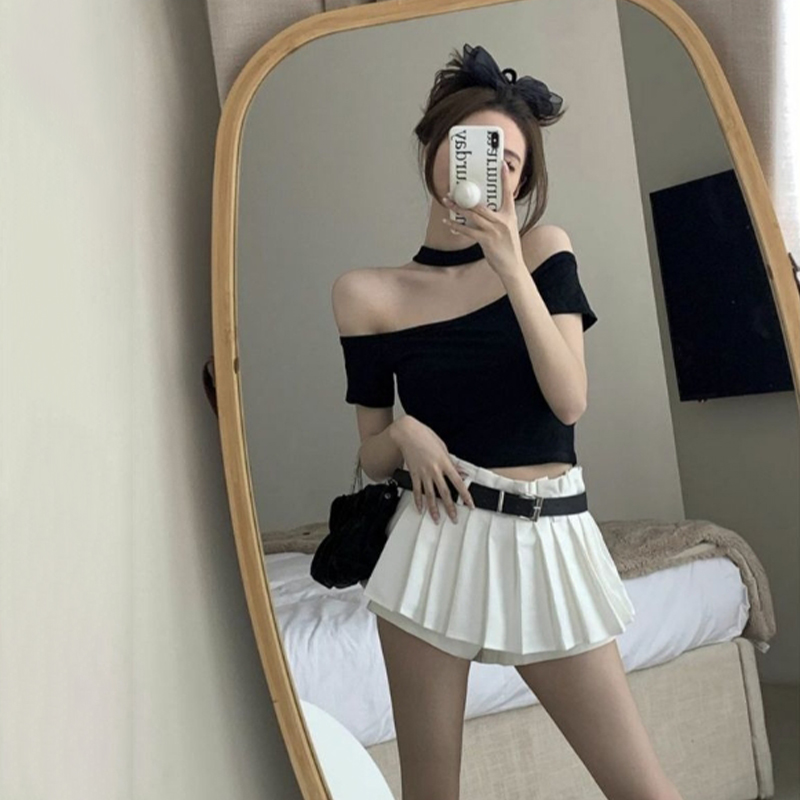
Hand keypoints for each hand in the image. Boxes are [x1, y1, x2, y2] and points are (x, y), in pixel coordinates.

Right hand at [392, 417, 474, 521]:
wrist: (408, 433)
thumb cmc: (426, 436)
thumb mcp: (443, 447)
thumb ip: (452, 462)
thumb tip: (461, 473)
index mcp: (445, 462)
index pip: (458, 483)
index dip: (465, 495)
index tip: (470, 505)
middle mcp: (434, 470)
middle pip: (444, 493)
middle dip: (450, 507)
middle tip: (454, 518)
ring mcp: (423, 473)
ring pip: (429, 495)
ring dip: (433, 509)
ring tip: (436, 519)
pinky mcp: (413, 473)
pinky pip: (416, 490)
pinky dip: (418, 501)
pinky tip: (420, 509)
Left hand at [441, 162, 525, 280]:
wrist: (512, 266)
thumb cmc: (509, 248)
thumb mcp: (508, 229)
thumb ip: (498, 219)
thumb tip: (483, 212)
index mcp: (509, 215)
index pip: (508, 193)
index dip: (504, 178)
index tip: (501, 164)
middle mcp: (502, 220)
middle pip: (480, 204)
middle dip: (464, 197)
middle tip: (452, 191)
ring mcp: (494, 230)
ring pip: (472, 215)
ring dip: (457, 208)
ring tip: (447, 202)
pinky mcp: (486, 240)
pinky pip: (468, 231)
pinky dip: (456, 226)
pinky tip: (448, 223)